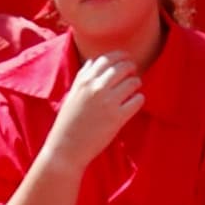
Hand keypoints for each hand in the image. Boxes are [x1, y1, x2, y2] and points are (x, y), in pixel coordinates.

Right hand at [40, 54, 146, 168]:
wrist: (66, 148)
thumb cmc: (68, 122)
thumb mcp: (72, 94)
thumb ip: (83, 77)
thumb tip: (93, 62)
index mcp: (84, 80)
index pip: (107, 58)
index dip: (120, 56)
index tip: (126, 59)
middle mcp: (96, 87)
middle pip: (123, 67)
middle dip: (131, 68)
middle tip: (133, 74)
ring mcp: (108, 101)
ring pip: (133, 81)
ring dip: (136, 84)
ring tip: (133, 90)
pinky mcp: (118, 117)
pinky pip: (138, 100)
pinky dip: (139, 100)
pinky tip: (133, 104)